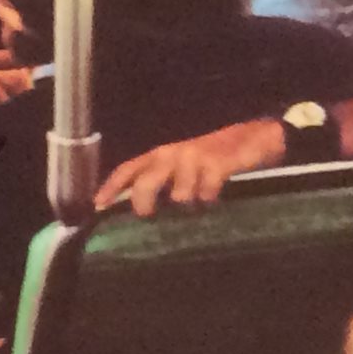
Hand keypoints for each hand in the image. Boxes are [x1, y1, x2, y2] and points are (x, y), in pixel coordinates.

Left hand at [93, 118, 286, 217]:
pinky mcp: (218, 165)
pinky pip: (206, 194)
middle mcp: (172, 155)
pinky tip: (215, 199)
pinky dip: (209, 201)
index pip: (128, 169)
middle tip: (148, 216)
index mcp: (160, 155)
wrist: (254, 137)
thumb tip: (136, 208)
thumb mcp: (181, 164)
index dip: (110, 187)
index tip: (98, 206)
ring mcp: (194, 159)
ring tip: (197, 204)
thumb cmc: (212, 156)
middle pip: (145, 184)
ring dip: (187, 205)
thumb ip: (160, 180)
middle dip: (143, 203)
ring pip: (178, 195)